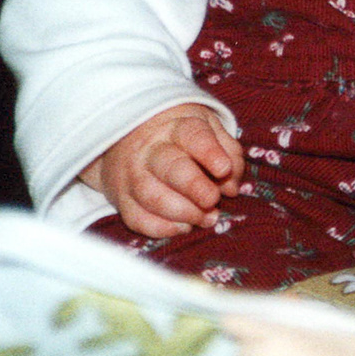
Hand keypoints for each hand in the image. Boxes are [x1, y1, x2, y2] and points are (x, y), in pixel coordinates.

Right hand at [82, 102, 244, 237]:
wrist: (129, 137)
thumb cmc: (182, 137)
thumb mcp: (210, 129)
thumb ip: (228, 153)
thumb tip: (231, 188)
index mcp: (178, 127)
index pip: (193, 136)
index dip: (209, 153)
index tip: (224, 169)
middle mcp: (151, 150)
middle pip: (170, 167)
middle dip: (194, 187)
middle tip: (213, 200)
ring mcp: (133, 175)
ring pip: (152, 196)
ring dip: (183, 212)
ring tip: (207, 218)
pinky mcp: (122, 199)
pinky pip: (137, 219)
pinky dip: (162, 228)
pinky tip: (184, 227)